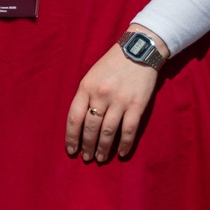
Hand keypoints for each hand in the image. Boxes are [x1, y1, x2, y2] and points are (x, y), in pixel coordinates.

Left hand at [65, 42, 160, 162]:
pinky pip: (129, 129)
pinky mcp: (137, 104)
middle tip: (86, 158)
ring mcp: (120, 101)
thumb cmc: (111, 65)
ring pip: (108, 131)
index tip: (70, 150)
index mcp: (85, 88)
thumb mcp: (91, 76)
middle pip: (90, 127)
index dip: (71, 137)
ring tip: (99, 158)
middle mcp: (101, 95)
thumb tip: (79, 122)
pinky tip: (121, 153)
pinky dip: (124, 144)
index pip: (74, 118)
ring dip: (103, 148)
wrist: (138, 51)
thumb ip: (85, 96)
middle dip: (86, 145)